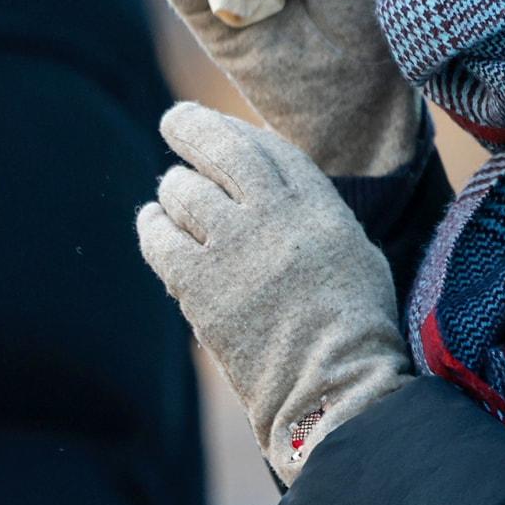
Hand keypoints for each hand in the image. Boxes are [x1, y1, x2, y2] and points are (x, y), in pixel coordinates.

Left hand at [137, 101, 411, 481]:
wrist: (333, 383)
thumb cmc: (352, 325)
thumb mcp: (353, 250)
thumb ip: (313, 214)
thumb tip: (268, 190)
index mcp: (318, 205)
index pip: (267, 147)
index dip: (237, 130)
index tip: (220, 126)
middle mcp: (274, 215)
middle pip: (221, 148)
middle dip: (191, 127)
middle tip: (175, 121)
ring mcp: (234, 248)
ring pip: (182, 190)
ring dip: (172, 189)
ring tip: (170, 197)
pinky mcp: (199, 284)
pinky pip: (158, 236)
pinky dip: (151, 224)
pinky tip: (154, 224)